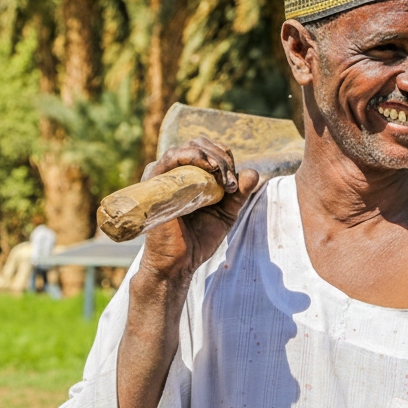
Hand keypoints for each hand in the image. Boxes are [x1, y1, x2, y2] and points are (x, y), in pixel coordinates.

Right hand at [138, 137, 259, 283]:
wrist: (181, 262)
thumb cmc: (200, 237)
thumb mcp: (227, 212)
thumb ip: (240, 193)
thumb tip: (253, 172)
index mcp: (191, 176)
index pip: (209, 150)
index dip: (225, 157)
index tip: (235, 181)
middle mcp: (175, 173)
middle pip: (199, 145)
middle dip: (220, 157)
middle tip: (230, 182)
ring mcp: (163, 177)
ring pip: (186, 148)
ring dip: (210, 157)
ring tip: (221, 174)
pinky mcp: (154, 184)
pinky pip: (169, 159)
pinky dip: (190, 156)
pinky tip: (208, 167)